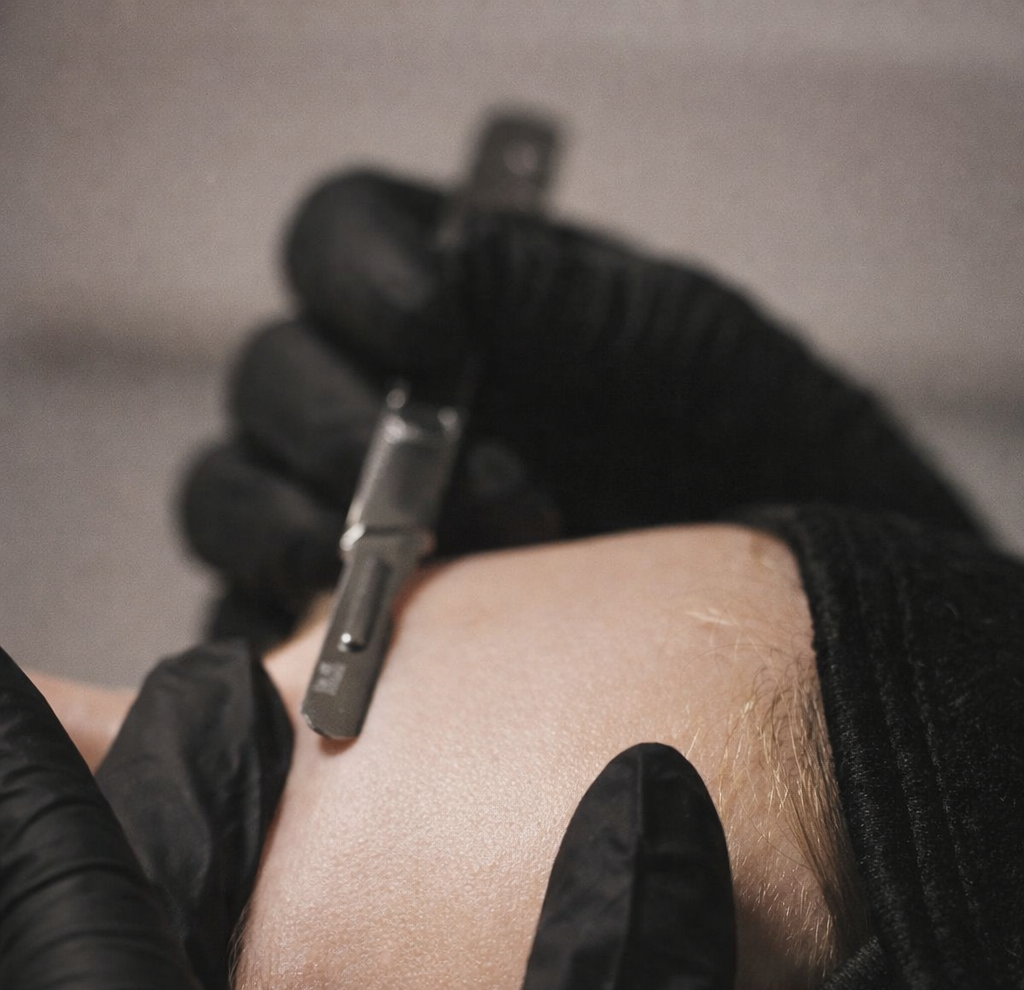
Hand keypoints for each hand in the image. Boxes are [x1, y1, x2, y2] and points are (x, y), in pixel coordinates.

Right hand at [180, 169, 974, 631]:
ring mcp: (354, 531)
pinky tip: (364, 668)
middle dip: (339, 432)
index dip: (360, 274)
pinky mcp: (339, 643)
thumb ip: (587, 307)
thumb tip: (459, 261)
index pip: (341, 238)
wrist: (829, 648)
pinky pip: (252, 627)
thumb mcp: (709, 367)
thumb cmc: (782, 485)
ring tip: (398, 590)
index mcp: (467, 308)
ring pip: (231, 498)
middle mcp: (391, 410)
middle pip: (269, 377)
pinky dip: (276, 640)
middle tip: (450, 493)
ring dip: (292, 533)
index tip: (434, 331)